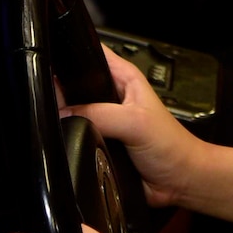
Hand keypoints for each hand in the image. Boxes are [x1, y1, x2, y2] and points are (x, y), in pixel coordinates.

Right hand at [68, 47, 208, 205]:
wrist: (179, 180)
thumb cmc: (171, 145)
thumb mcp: (136, 122)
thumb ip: (99, 114)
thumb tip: (66, 115)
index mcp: (123, 77)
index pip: (91, 52)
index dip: (72, 53)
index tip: (53, 63)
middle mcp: (111, 96)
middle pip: (75, 84)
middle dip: (63, 92)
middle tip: (53, 102)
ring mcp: (104, 119)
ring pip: (73, 112)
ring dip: (66, 119)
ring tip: (63, 125)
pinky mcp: (100, 141)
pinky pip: (76, 136)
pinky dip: (70, 139)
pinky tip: (68, 142)